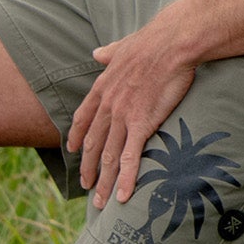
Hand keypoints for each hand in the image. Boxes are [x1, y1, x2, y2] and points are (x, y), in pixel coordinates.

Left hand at [64, 3, 199, 210]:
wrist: (172, 42)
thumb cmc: (153, 40)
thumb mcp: (123, 45)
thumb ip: (109, 54)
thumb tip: (97, 53)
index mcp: (103, 86)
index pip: (83, 117)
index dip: (76, 135)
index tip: (71, 150)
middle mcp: (108, 105)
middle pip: (93, 144)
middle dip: (88, 168)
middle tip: (86, 186)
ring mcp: (123, 117)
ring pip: (109, 157)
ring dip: (104, 182)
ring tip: (100, 203)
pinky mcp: (142, 124)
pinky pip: (131, 158)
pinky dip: (126, 180)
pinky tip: (124, 197)